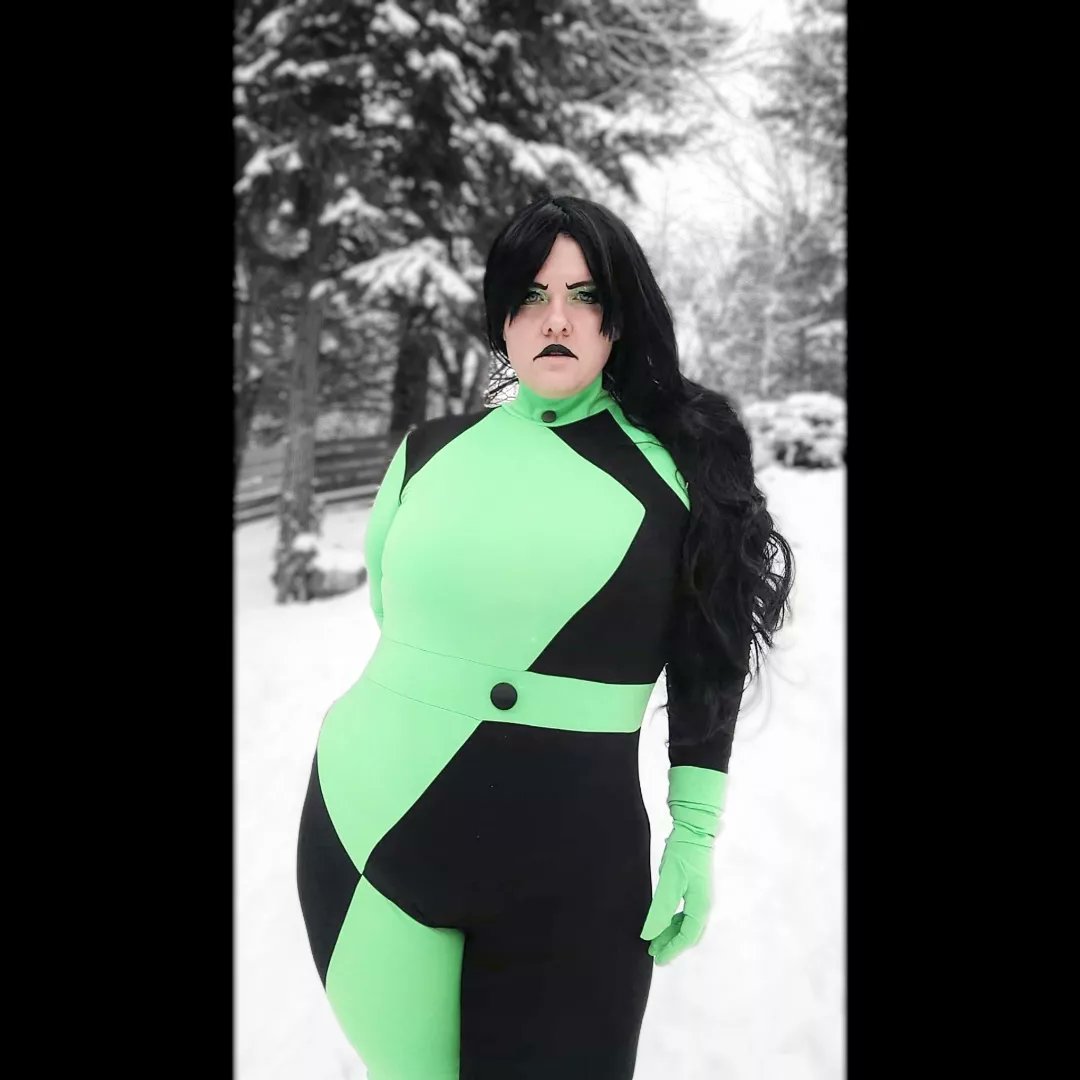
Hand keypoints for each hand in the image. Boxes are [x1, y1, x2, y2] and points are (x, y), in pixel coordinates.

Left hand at [639, 822, 714, 964]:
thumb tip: (649, 935)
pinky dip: (674, 923)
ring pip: (688, 925)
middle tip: (653, 954)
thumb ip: (660, 910)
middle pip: (690, 934)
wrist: (694, 830)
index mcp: (701, 905)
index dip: (672, 950)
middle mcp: (704, 904)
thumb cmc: (682, 854)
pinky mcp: (696, 890)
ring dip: (672, 935)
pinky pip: (686, 915)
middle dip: (672, 946)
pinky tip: (662, 923)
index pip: (688, 937)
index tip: (657, 959)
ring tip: (654, 941)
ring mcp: (701, 897)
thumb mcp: (668, 881)